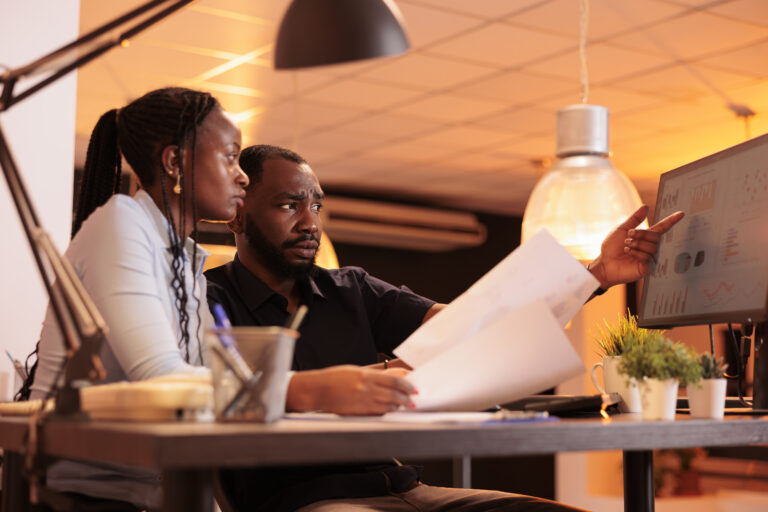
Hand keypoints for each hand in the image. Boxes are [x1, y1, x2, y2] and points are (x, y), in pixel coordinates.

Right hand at [286, 365, 415, 415]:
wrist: (318, 390)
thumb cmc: (334, 378)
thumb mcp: (355, 371)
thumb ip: (372, 375)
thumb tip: (389, 378)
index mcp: (366, 375)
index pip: (394, 380)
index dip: (406, 385)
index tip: (412, 388)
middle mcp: (366, 389)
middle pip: (394, 395)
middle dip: (406, 398)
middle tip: (413, 399)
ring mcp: (362, 402)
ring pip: (388, 406)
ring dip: (399, 406)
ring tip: (406, 406)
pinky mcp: (358, 412)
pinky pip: (377, 413)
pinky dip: (387, 412)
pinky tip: (391, 411)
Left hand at [589, 205, 683, 288]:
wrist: (605, 263)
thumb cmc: (611, 248)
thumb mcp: (622, 229)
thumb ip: (635, 219)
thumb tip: (646, 206)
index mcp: (645, 237)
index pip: (662, 228)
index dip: (671, 221)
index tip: (681, 213)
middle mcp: (650, 247)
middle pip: (656, 236)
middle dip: (641, 234)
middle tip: (628, 237)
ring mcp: (650, 258)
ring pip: (652, 246)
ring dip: (637, 244)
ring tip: (626, 247)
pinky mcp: (648, 267)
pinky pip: (647, 256)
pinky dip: (636, 253)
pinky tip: (628, 254)